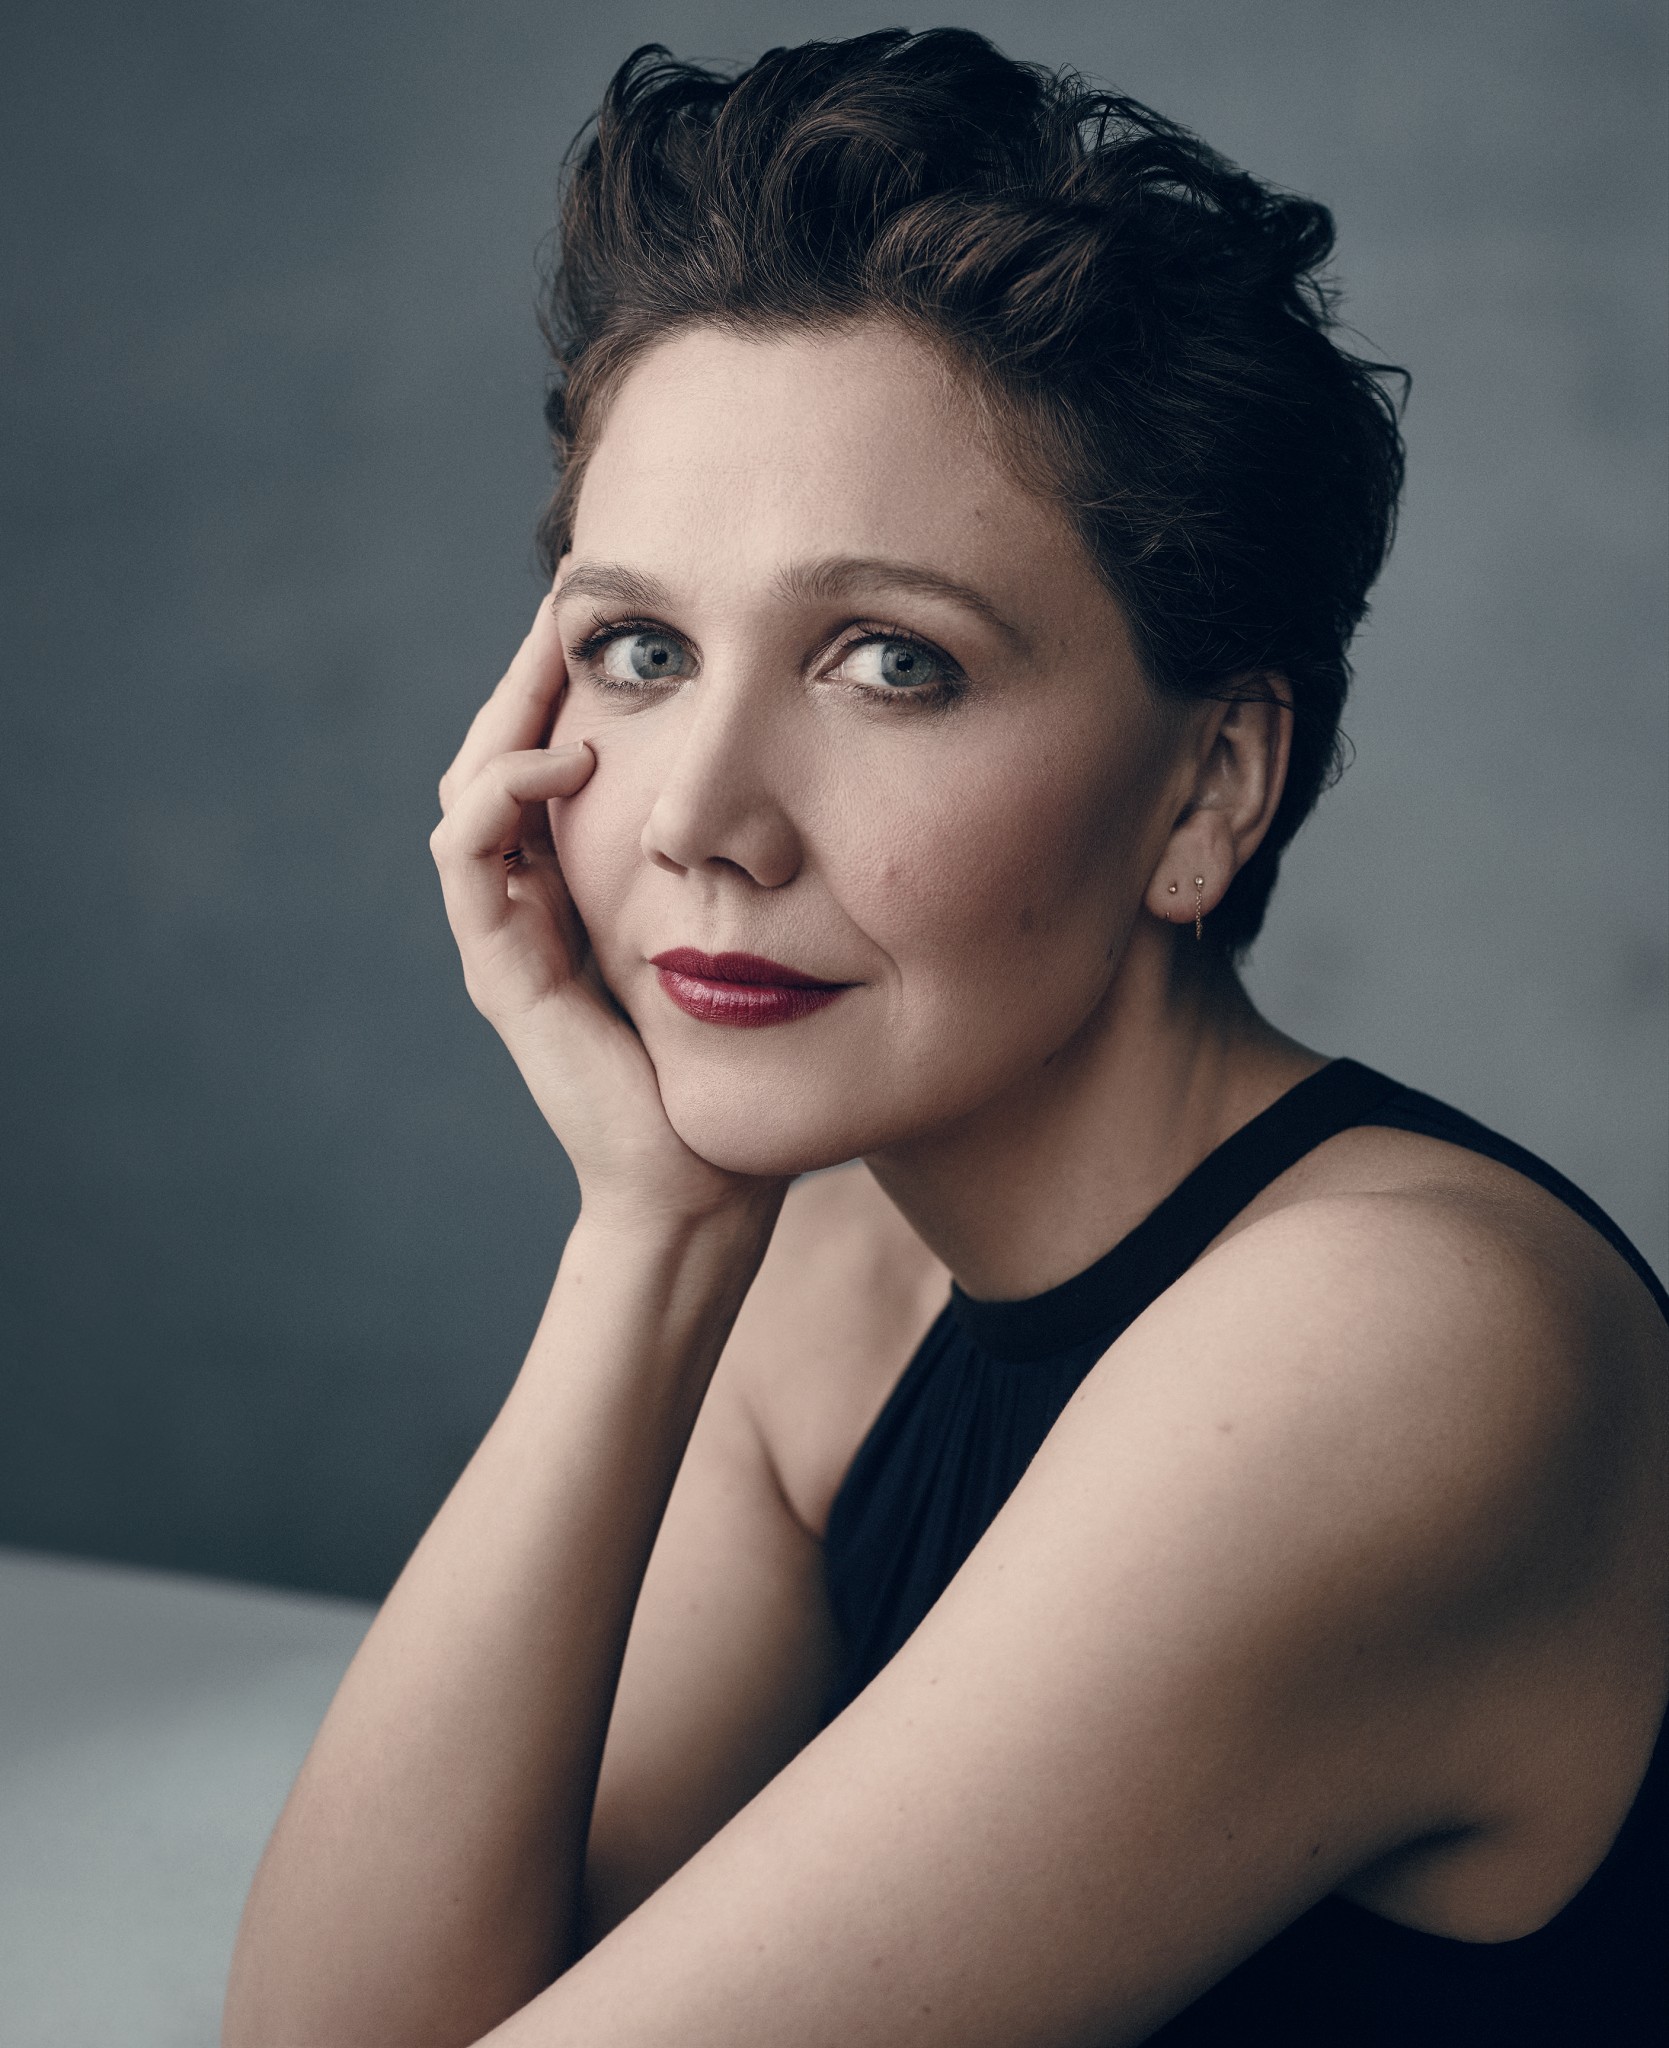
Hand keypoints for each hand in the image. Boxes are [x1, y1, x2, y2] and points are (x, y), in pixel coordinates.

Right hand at [430, 595, 784, 1231]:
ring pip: (471, 787)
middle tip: (575, 590)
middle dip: (533, 668)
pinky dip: (505, 792)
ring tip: (565, 640)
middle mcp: (532, 900)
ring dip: (511, 706)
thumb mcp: (753, 924)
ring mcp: (506, 933)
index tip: (622, 604)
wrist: (707, 1179)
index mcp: (581, 883)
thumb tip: (800, 766)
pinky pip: (469, 856)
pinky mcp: (500, 969)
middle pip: (500, 750)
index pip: (551, 750)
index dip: (570, 675)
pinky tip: (571, 752)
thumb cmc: (743, 1060)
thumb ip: (747, 856)